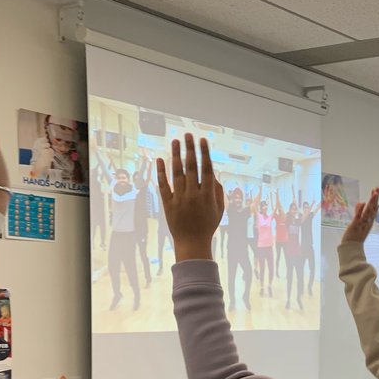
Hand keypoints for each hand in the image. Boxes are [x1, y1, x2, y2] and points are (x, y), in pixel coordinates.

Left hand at [156, 133, 223, 261]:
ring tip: (175, 141)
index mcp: (207, 196)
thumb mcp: (218, 209)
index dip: (204, 153)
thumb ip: (216, 191)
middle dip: (189, 149)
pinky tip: (160, 160)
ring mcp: (179, 199)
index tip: (203, 140)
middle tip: (188, 135)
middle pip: (191, 167)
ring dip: (176, 155)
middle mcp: (193, 195)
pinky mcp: (168, 203)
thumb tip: (212, 174)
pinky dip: (161, 172)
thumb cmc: (207, 226)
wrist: (192, 243)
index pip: (206, 169)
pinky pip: (164, 185)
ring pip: (177, 173)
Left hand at [343, 187, 378, 242]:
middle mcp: (367, 221)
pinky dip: (361, 209)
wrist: (351, 247)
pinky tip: (363, 202)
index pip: (374, 208)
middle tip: (378, 188)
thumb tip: (360, 202)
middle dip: (375, 198)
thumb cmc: (354, 235)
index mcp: (369, 221)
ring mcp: (362, 222)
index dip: (375, 199)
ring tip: (374, 193)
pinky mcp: (355, 225)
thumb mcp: (358, 221)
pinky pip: (359, 216)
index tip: (376, 190)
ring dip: (371, 202)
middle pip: (373, 208)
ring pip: (368, 211)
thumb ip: (359, 211)